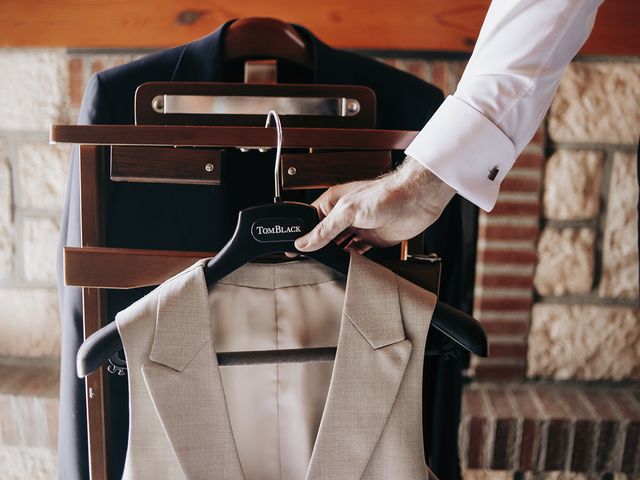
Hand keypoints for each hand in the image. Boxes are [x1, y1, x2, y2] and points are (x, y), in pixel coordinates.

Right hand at [294, 156, 455, 253]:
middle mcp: (346, 215)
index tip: (294, 249)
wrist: (417, 200)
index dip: (303, 234)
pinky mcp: (373, 238)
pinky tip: (347, 265)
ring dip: (335, 254)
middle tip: (310, 261)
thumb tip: (304, 242)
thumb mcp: (348, 212)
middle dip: (319, 247)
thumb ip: (325, 229)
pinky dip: (352, 259)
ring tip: (327, 265)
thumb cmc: (386, 195)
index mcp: (334, 202)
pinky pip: (357, 252)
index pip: (311, 220)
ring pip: (340, 245)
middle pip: (325, 235)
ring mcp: (359, 227)